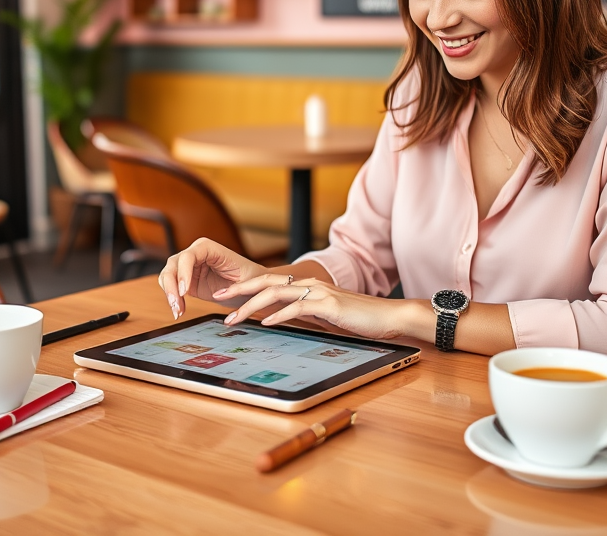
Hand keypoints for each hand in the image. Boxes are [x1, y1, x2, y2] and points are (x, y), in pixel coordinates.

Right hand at [156, 238, 268, 318]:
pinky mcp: (186, 280)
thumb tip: (218, 294)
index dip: (183, 272)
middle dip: (171, 286)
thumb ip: (230, 284)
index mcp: (208, 247)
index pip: (188, 256)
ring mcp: (189, 267)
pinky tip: (179, 311)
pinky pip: (171, 287)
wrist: (251, 287)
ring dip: (169, 294)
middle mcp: (195, 254)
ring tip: (178, 311)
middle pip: (173, 265)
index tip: (185, 291)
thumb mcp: (244, 280)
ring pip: (168, 275)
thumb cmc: (251, 279)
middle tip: (176, 304)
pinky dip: (172, 299)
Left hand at [216, 276, 408, 339]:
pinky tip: (266, 323)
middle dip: (240, 291)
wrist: (389, 316)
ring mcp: (319, 292)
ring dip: (252, 305)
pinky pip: (298, 308)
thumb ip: (304, 315)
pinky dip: (279, 315)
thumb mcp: (325, 316)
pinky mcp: (329, 305)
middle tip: (218, 298)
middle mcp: (310, 284)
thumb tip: (280, 322)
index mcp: (307, 286)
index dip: (246, 288)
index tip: (225, 296)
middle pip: (266, 283)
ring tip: (235, 316)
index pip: (270, 283)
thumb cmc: (358, 319)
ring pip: (277, 294)